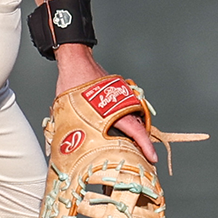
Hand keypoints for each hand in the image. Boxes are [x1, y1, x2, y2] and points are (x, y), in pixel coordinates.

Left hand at [53, 44, 157, 162]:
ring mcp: (121, 97)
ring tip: (131, 146)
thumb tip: (64, 145)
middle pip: (138, 125)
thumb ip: (71, 128)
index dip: (144, 144)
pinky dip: (125, 121)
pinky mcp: (117, 94)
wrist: (76, 60)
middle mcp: (121, 102)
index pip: (135, 129)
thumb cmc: (73, 82)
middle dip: (142, 142)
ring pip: (133, 118)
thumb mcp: (68, 109)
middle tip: (143, 157)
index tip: (152, 157)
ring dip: (133, 132)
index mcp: (112, 108)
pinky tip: (118, 130)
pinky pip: (125, 111)